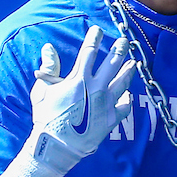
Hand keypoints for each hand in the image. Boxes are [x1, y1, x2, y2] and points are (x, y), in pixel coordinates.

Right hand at [30, 26, 134, 167]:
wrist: (56, 146)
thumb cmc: (46, 118)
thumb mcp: (42, 90)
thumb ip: (48, 68)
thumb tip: (48, 48)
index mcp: (79, 79)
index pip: (90, 52)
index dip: (94, 39)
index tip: (98, 30)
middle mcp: (97, 88)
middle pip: (113, 63)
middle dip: (119, 49)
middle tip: (124, 41)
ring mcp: (106, 104)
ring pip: (123, 82)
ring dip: (129, 70)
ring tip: (134, 62)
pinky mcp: (111, 120)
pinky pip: (124, 107)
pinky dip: (127, 99)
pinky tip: (128, 94)